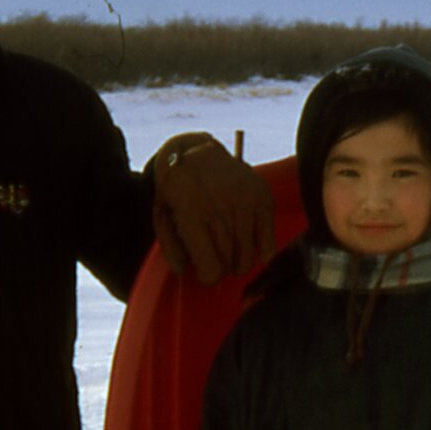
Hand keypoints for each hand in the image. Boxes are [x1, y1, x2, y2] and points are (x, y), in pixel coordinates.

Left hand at [152, 134, 274, 284]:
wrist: (197, 152)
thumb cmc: (177, 191)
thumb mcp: (162, 216)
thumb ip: (171, 247)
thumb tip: (184, 270)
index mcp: (192, 211)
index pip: (211, 267)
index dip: (208, 277)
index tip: (206, 273)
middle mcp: (221, 205)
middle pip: (229, 264)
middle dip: (221, 269)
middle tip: (215, 258)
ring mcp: (245, 199)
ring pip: (247, 258)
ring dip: (237, 262)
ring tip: (228, 250)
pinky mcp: (262, 197)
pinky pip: (268, 245)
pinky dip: (259, 251)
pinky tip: (246, 242)